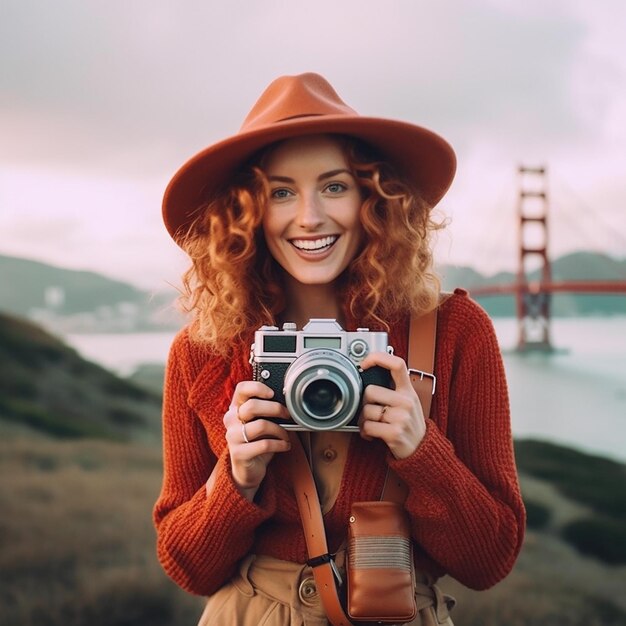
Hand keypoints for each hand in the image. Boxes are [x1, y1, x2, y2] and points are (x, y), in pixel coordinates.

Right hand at [223, 381, 291, 500]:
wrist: (247, 469)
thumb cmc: (257, 441)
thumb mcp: (260, 422)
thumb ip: (267, 411)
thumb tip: (288, 403)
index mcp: (236, 408)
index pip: (241, 389)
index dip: (257, 387)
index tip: (272, 393)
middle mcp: (231, 420)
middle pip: (252, 406)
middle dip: (275, 409)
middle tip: (287, 414)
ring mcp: (233, 437)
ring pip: (261, 425)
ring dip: (280, 430)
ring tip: (286, 435)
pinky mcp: (239, 453)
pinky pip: (264, 444)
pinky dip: (280, 444)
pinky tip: (285, 445)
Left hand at [357, 352, 425, 458]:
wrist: (422, 450)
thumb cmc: (410, 424)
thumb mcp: (408, 401)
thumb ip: (394, 388)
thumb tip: (370, 373)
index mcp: (408, 390)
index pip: (397, 364)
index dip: (378, 358)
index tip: (365, 363)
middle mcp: (406, 401)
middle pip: (370, 391)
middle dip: (364, 403)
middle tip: (370, 410)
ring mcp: (401, 417)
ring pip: (366, 410)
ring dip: (363, 420)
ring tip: (371, 424)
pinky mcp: (394, 433)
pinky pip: (368, 427)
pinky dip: (365, 432)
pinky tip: (372, 434)